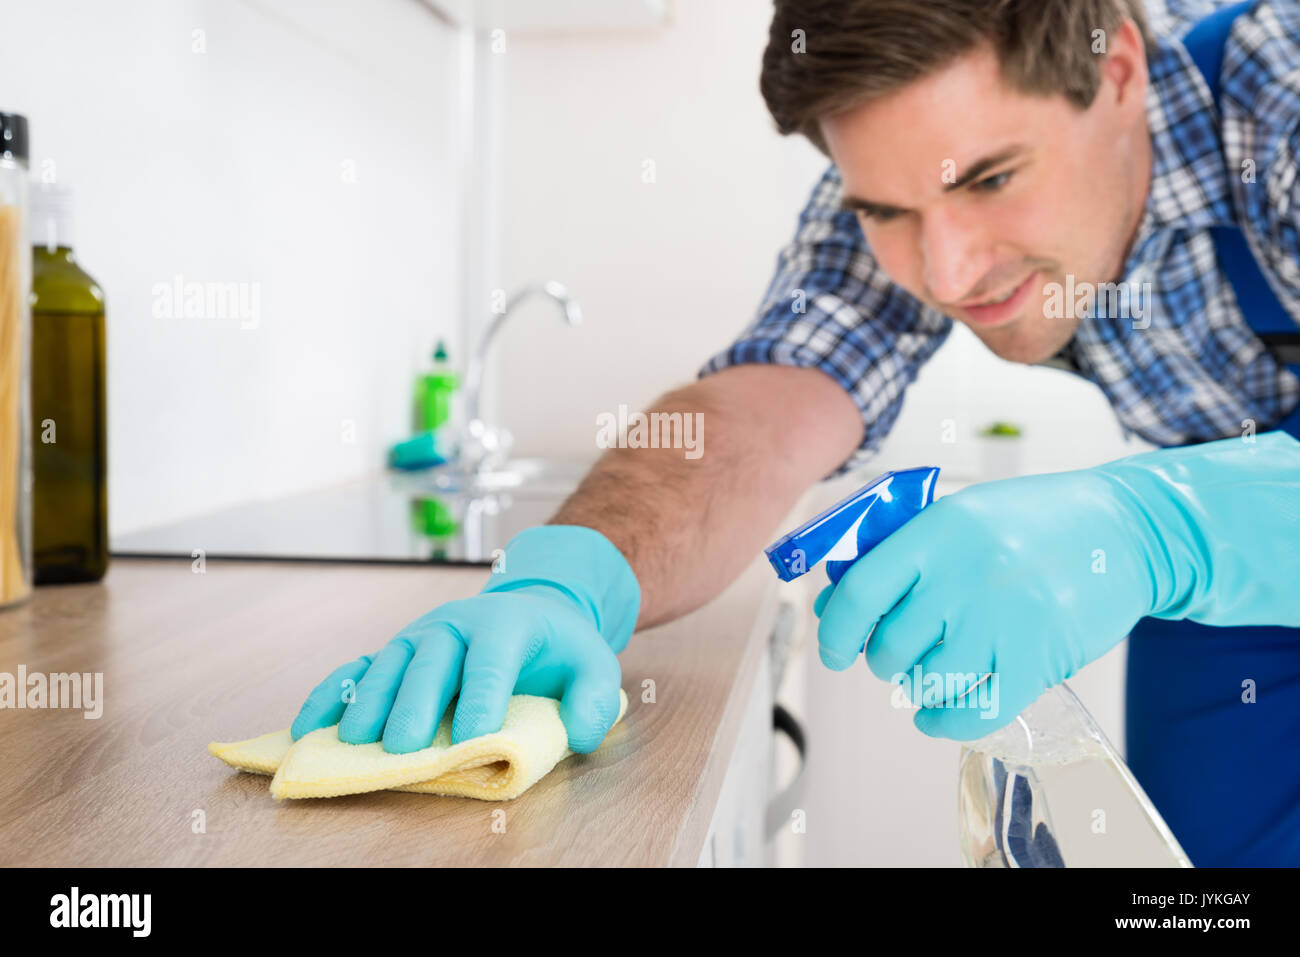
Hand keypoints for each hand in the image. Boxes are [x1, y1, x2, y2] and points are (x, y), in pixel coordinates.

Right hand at [291, 525, 639, 753]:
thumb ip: (597, 698)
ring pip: (389, 664)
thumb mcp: (594, 664)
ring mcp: (418, 635)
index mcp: (504, 625)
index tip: (472, 739)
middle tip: (405, 747)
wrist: (533, 609)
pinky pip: (357, 670)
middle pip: (431, 662)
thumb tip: (583, 733)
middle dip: (416, 704)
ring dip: (371, 702)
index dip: (482, 699)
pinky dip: (332, 695)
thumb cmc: (560, 648)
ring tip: (354, 742)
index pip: (491, 662)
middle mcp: (455, 624)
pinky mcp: (393, 652)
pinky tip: (308, 727)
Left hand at [815, 431, 1299, 739]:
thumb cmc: (1034, 522)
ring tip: (929, 670)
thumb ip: (896, 555)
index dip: (836, 629)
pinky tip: (940, 710)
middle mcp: (964, 578)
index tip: (833, 648)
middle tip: (896, 652)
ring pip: (926, 683)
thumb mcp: (960, 517)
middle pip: (890, 646)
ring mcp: (1001, 622)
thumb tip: (833, 604)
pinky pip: (971, 713)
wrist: (1127, 532)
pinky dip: (945, 720)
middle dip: (882, 659)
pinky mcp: (1037, 660)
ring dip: (916, 686)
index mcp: (938, 533)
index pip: (861, 592)